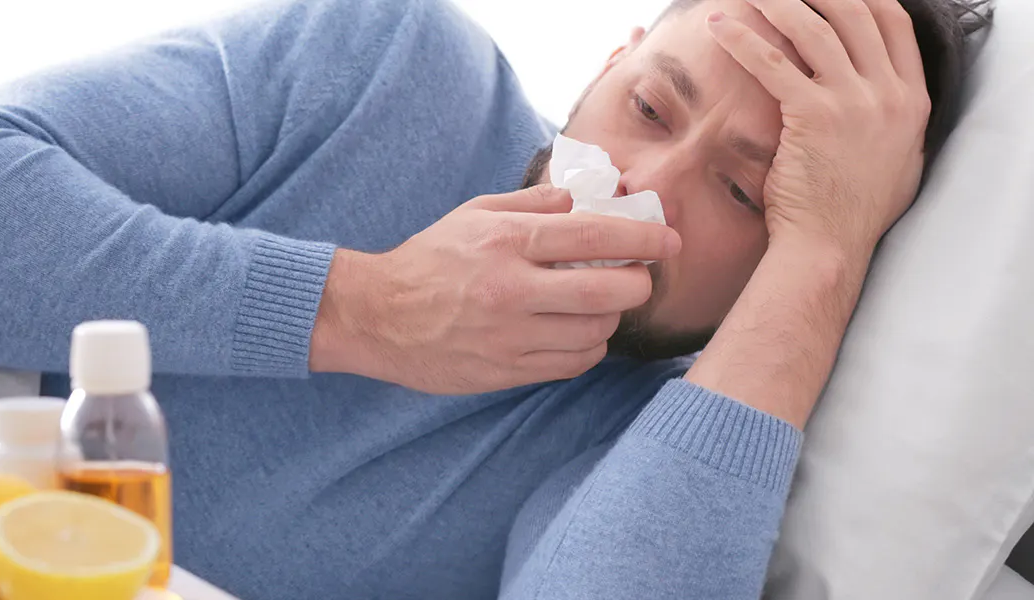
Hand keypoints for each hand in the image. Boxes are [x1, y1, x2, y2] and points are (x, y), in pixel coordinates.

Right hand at [309, 185, 681, 394]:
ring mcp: (508, 336)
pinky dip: (587, 348)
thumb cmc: (428, 260)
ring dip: (610, 318)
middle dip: (637, 284)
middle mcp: (510, 290)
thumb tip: (582, 199)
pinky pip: (571, 364)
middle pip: (606, 292)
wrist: (377, 317)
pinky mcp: (505, 371)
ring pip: (594, 333)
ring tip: (599, 305)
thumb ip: (531, 203)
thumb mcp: (473, 214)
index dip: (642, 239)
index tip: (669, 240)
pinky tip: (577, 333)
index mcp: (505, 242)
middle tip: (638, 278)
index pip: (594, 237)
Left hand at [707, 0, 928, 255]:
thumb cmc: (851, 208)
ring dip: (777, 3)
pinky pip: (774, 64)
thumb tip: (879, 88)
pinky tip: (720, 26)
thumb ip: (891, 115)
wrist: (830, 246)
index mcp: (913, 100)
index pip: (895, 23)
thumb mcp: (897, 155)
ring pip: (815, 28)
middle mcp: (890, 95)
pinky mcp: (814, 116)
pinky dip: (744, 39)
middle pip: (856, 13)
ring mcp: (855, 103)